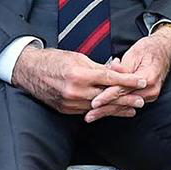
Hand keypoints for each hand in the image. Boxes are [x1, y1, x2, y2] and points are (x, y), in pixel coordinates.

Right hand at [11, 46, 147, 116]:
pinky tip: (111, 111)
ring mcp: (69, 102)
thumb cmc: (55, 60)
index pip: (109, 79)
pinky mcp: (65, 109)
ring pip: (98, 107)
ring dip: (116, 108)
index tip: (141, 82)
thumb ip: (100, 67)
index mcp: (79, 74)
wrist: (29, 71)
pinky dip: (100, 111)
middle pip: (106, 96)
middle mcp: (74, 90)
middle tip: (141, 101)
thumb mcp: (79, 58)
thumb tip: (119, 70)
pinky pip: (87, 111)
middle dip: (125, 99)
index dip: (127, 81)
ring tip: (132, 109)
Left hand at [85, 26, 170, 121]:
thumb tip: (111, 70)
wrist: (165, 49)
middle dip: (105, 109)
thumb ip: (122, 67)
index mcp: (148, 78)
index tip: (95, 102)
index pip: (124, 90)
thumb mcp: (134, 54)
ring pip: (125, 105)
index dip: (107, 96)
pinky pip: (129, 103)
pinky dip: (116, 107)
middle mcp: (150, 89)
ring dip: (108, 110)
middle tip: (89, 115)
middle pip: (124, 102)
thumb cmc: (150, 49)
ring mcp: (150, 94)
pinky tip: (104, 111)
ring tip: (93, 116)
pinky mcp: (147, 95)